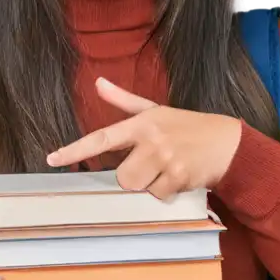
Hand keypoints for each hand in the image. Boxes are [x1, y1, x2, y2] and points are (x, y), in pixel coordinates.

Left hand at [46, 77, 242, 200]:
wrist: (226, 142)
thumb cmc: (186, 127)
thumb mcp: (155, 110)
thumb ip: (124, 101)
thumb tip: (99, 83)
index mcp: (141, 123)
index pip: (101, 138)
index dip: (75, 150)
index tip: (52, 159)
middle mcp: (152, 140)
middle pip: (121, 177)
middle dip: (133, 177)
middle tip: (152, 165)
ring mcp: (166, 159)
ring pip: (139, 188)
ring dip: (150, 186)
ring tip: (167, 170)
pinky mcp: (180, 177)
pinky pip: (159, 196)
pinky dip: (167, 192)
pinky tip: (179, 177)